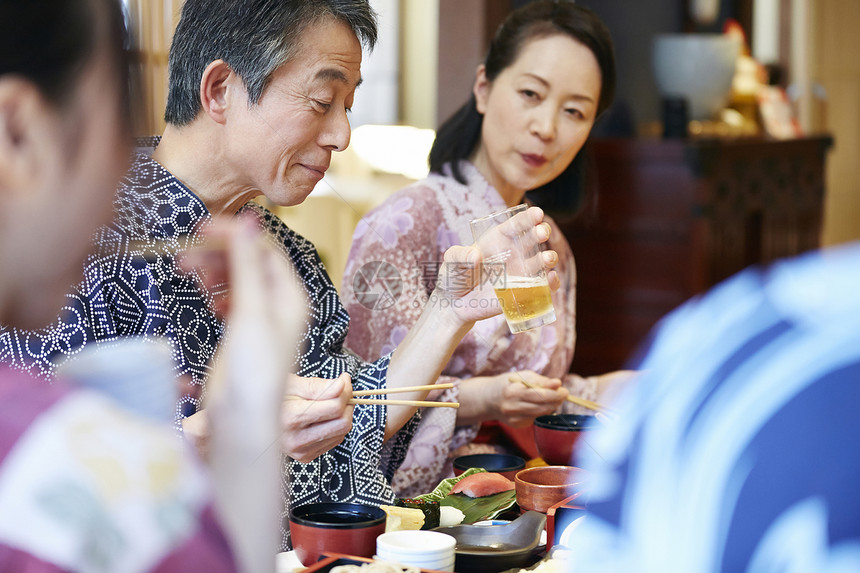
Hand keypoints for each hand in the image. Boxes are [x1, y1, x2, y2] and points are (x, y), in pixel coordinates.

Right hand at [179, 215, 306, 572]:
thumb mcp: (251, 310)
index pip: (264, 249)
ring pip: (236, 278)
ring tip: (187, 271)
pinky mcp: (242, 331)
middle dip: (219, 253)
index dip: (235, 234)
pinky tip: (206, 296)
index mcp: (290, 295)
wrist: (242, 417)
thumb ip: (247, 265)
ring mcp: (260, 317)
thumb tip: (249, 221)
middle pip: (248, 261)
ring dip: (214, 269)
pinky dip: (216, 290)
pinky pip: (230, 297)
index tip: (202, 228)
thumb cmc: (254, 368)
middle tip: (185, 254)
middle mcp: (279, 304)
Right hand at [281, 372, 353, 461]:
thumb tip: (341, 386)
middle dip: (347, 403)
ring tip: (330, 401)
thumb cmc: (273, 396)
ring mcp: (300, 450)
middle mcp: (295, 439)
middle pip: (342, 422)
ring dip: (343, 414)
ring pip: (342, 432)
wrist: (256, 417)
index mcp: (290, 418)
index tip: (343, 379)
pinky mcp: (305, 456)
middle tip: (341, 390)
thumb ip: (317, 386)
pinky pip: (335, 440)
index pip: (335, 407)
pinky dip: (335, 425)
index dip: (345, 390)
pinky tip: (323, 416)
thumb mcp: (291, 383)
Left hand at [433, 207, 559, 324]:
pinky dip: (550, 283)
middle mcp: (513, 254)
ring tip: (547, 259)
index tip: (537, 213)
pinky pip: (541, 287)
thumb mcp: (451, 261)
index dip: (527, 218)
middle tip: (542, 233)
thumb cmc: (453, 277)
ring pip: (541, 262)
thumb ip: (459, 255)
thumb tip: (476, 256)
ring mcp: (519, 273)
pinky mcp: (522, 293)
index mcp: (498, 240)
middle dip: (541, 232)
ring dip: (549, 258)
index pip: (516, 225)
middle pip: (533, 239)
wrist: (454, 304)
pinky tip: (551, 279)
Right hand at [457, 370, 567, 426]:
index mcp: (513, 392)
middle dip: (556, 400)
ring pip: (541, 413)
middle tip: (563, 394)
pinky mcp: (517, 425)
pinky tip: (539, 405)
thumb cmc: (508, 384)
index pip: (539, 394)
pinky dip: (541, 411)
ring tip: (553, 398)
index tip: (564, 389)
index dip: (554, 393)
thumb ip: (540, 380)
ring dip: (551, 406)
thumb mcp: (522, 376)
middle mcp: (512, 407)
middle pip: (542, 406)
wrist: (488, 399)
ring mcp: (514, 418)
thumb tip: (558, 383)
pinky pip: (536, 418)